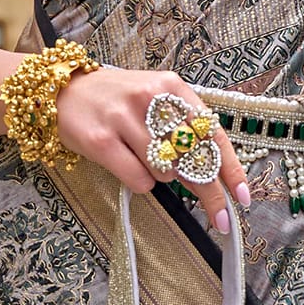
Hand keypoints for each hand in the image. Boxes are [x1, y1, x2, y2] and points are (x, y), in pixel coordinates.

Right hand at [56, 66, 248, 231]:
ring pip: (166, 172)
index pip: (211, 132)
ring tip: (142, 157)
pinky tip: (128, 165)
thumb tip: (215, 174)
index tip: (242, 196)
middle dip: (210, 193)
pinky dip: (140, 182)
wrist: (61, 91)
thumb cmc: (116, 99)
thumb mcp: (154, 98)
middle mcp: (149, 98)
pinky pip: (138, 180)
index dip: (231, 168)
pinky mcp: (101, 141)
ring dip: (162, 177)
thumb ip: (183, 126)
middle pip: (194, 158)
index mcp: (170, 86)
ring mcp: (123, 119)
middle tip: (220, 218)